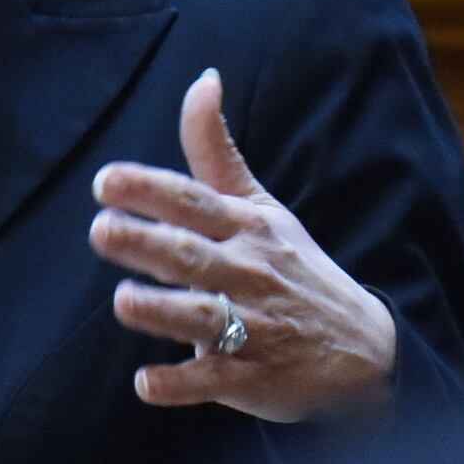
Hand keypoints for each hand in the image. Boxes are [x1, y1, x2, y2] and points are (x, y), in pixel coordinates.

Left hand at [92, 70, 397, 424]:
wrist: (363, 350)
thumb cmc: (294, 268)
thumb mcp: (262, 206)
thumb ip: (217, 151)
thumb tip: (202, 79)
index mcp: (247, 229)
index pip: (194, 201)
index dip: (151, 189)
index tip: (106, 181)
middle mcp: (249, 274)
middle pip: (191, 255)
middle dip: (146, 242)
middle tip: (100, 230)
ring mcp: (253, 328)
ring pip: (203, 317)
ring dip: (162, 311)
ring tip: (123, 302)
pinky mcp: (252, 380)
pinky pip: (212, 381)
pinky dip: (180, 384)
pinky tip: (145, 383)